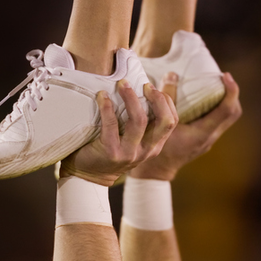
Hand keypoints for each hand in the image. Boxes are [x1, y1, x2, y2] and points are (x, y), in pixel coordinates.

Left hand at [59, 80, 178, 185]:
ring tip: (122, 84)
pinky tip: (102, 96)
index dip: (166, 100)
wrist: (88, 176)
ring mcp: (130, 153)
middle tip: (144, 84)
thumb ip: (141, 123)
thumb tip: (142, 89)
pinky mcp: (111, 153)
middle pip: (164, 121)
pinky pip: (111, 125)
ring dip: (131, 98)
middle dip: (157, 98)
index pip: (172, 121)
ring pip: (139, 121)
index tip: (151, 87)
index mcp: (155, 146)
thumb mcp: (132, 140)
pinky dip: (107, 107)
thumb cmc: (110, 149)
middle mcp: (146, 150)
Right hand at [131, 72, 241, 180]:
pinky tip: (205, 99)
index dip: (231, 91)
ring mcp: (208, 140)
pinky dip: (217, 108)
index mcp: (203, 133)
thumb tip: (172, 75)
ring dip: (226, 101)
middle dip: (232, 94)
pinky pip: (218, 121)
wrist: (156, 171)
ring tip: (216, 86)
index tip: (226, 75)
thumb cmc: (156, 148)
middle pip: (233, 114)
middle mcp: (210, 137)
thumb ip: (167, 99)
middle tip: (223, 79)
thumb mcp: (160, 122)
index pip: (226, 110)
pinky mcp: (204, 139)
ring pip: (228, 118)